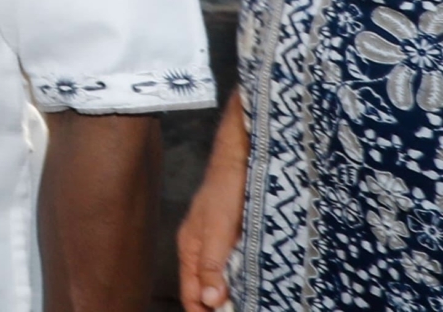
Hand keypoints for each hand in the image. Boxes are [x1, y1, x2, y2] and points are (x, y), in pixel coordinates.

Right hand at [177, 143, 242, 309]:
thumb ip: (211, 264)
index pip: (191, 293)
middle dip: (221, 306)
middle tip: (245, 310)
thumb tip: (210, 301)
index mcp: (190, 249)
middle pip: (208, 290)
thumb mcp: (217, 229)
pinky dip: (247, 280)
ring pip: (226, 280)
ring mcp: (222, 244)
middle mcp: (204, 250)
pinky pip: (240, 267)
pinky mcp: (239, 238)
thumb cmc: (227, 189)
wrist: (246, 157)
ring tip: (254, 303)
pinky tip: (261, 285)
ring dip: (237, 294)